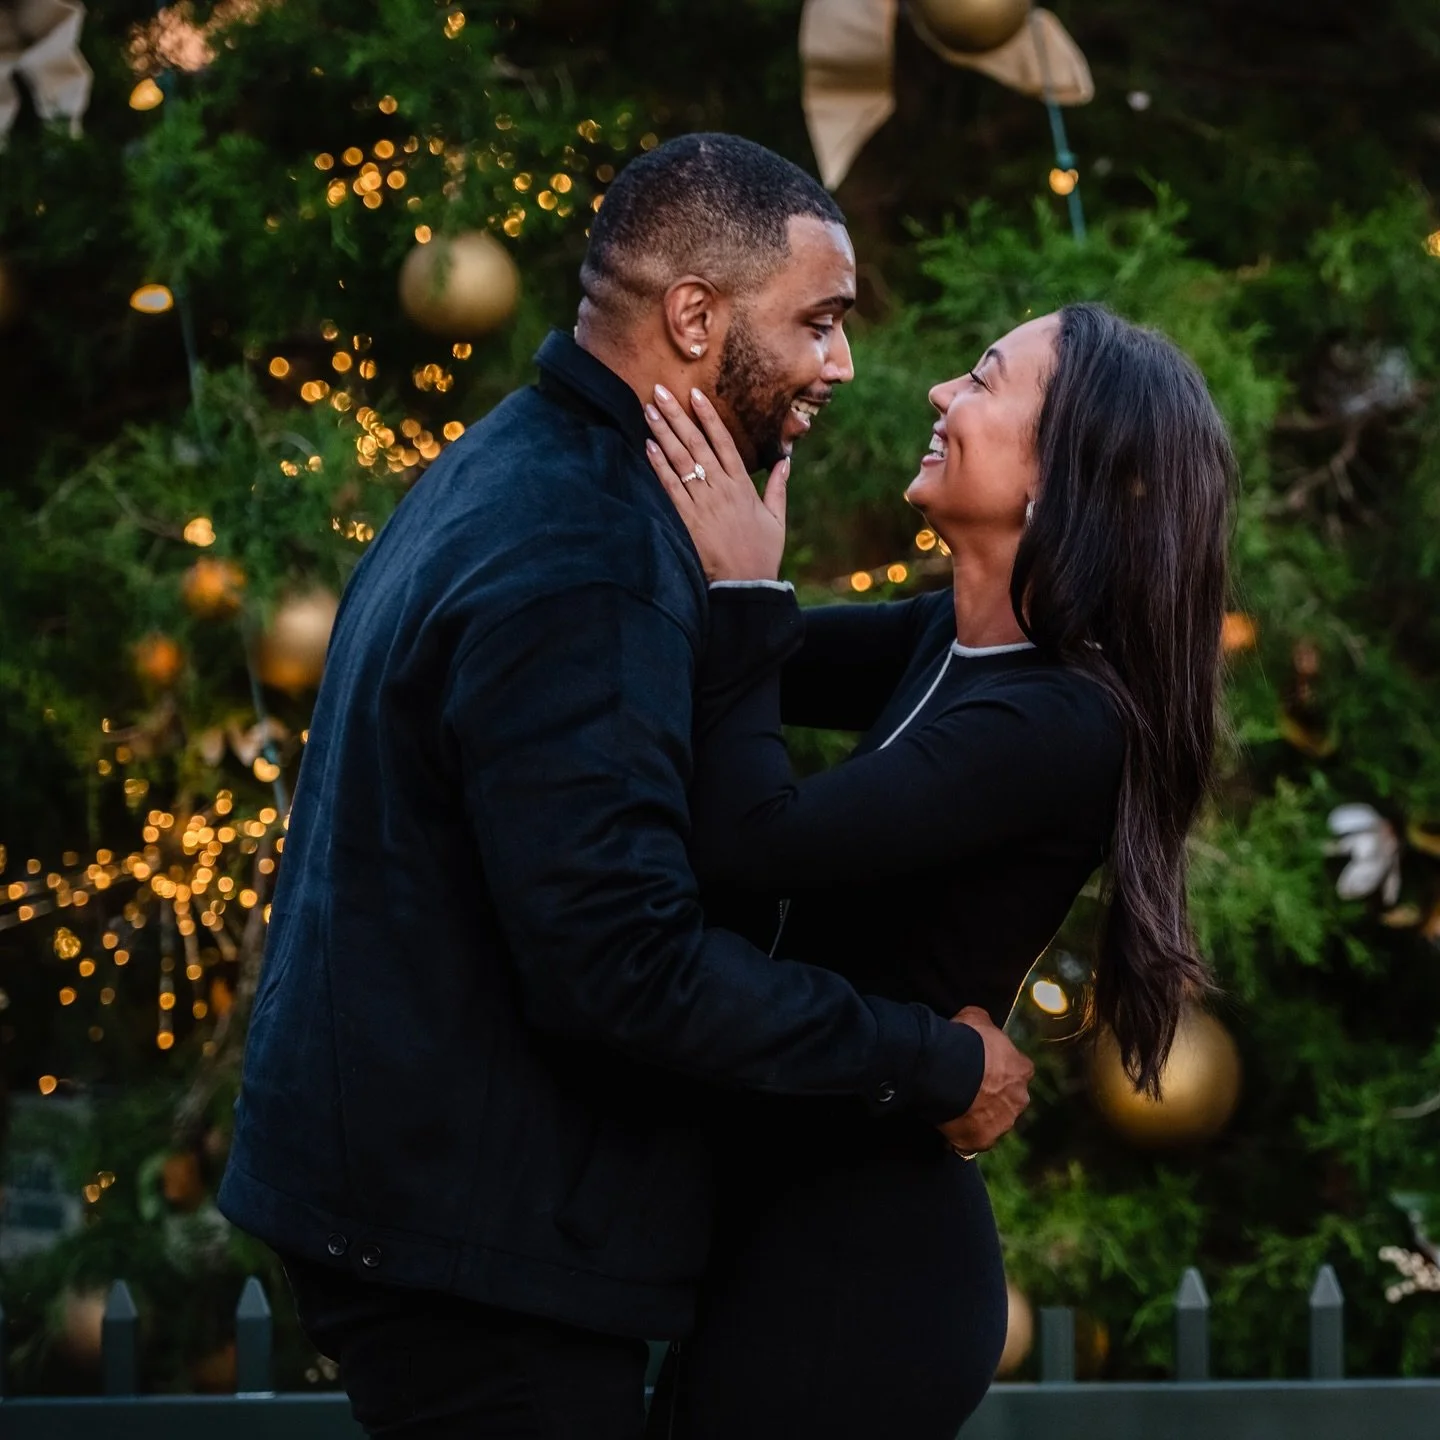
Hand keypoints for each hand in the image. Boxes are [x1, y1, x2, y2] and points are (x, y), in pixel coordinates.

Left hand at [644, 384, 788, 582]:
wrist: (746, 585)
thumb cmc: (763, 553)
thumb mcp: (777, 519)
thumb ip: (779, 488)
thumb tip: (786, 461)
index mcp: (743, 486)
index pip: (724, 442)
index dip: (708, 417)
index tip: (694, 395)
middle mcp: (722, 489)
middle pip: (697, 444)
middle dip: (677, 416)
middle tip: (660, 391)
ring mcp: (703, 504)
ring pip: (681, 461)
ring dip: (663, 433)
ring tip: (649, 410)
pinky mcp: (688, 520)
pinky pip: (671, 487)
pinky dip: (659, 466)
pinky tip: (648, 446)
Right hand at [936, 1006, 1033, 1157]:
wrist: (945, 1069)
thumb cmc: (963, 1040)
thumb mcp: (976, 1017)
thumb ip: (984, 1025)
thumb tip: (981, 1023)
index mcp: (1022, 1070)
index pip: (1017, 1071)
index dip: (998, 1068)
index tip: (981, 1066)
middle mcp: (1019, 1099)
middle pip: (1008, 1100)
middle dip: (992, 1097)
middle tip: (967, 1088)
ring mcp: (1002, 1123)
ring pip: (992, 1122)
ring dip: (978, 1117)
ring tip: (954, 1107)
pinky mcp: (982, 1141)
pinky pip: (972, 1141)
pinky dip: (962, 1136)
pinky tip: (946, 1127)